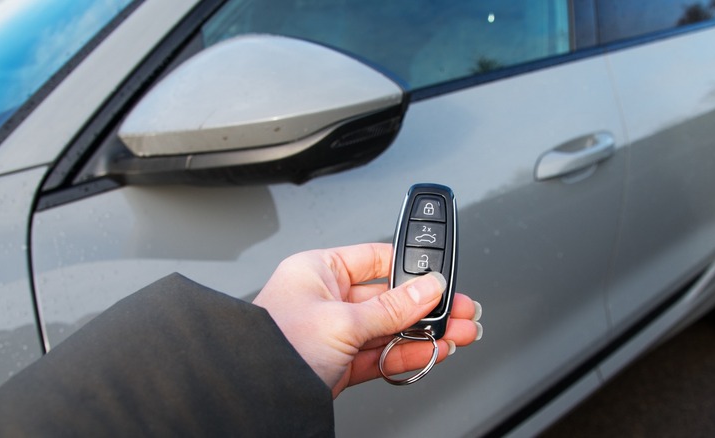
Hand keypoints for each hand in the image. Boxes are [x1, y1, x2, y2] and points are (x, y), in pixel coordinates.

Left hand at [253, 243, 481, 397]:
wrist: (254, 396)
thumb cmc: (273, 347)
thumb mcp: (341, 321)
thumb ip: (390, 307)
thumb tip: (426, 289)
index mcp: (318, 270)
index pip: (375, 258)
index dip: (410, 267)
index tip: (439, 276)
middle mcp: (327, 298)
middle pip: (389, 297)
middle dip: (427, 306)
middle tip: (459, 309)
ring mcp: (334, 332)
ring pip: (390, 328)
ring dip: (425, 332)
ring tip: (458, 333)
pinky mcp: (340, 363)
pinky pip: (382, 353)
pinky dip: (409, 353)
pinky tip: (434, 350)